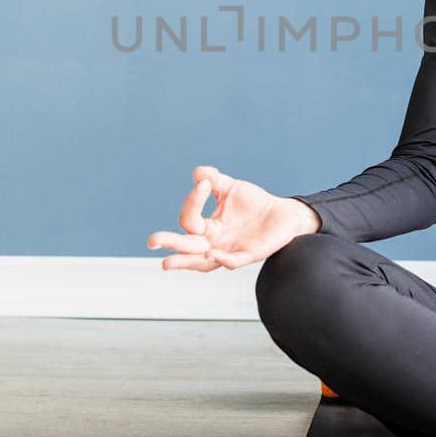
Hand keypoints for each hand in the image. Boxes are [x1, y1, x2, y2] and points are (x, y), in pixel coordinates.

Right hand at [146, 165, 320, 271]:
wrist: (284, 214)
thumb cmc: (254, 204)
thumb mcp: (232, 188)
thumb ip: (215, 180)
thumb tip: (197, 173)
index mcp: (208, 227)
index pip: (189, 220)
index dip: (192, 202)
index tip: (204, 185)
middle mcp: (214, 242)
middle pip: (187, 246)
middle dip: (169, 244)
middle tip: (152, 241)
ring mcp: (229, 251)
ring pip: (203, 262)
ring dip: (186, 262)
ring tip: (166, 263)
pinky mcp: (248, 255)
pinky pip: (233, 262)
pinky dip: (224, 260)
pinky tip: (215, 254)